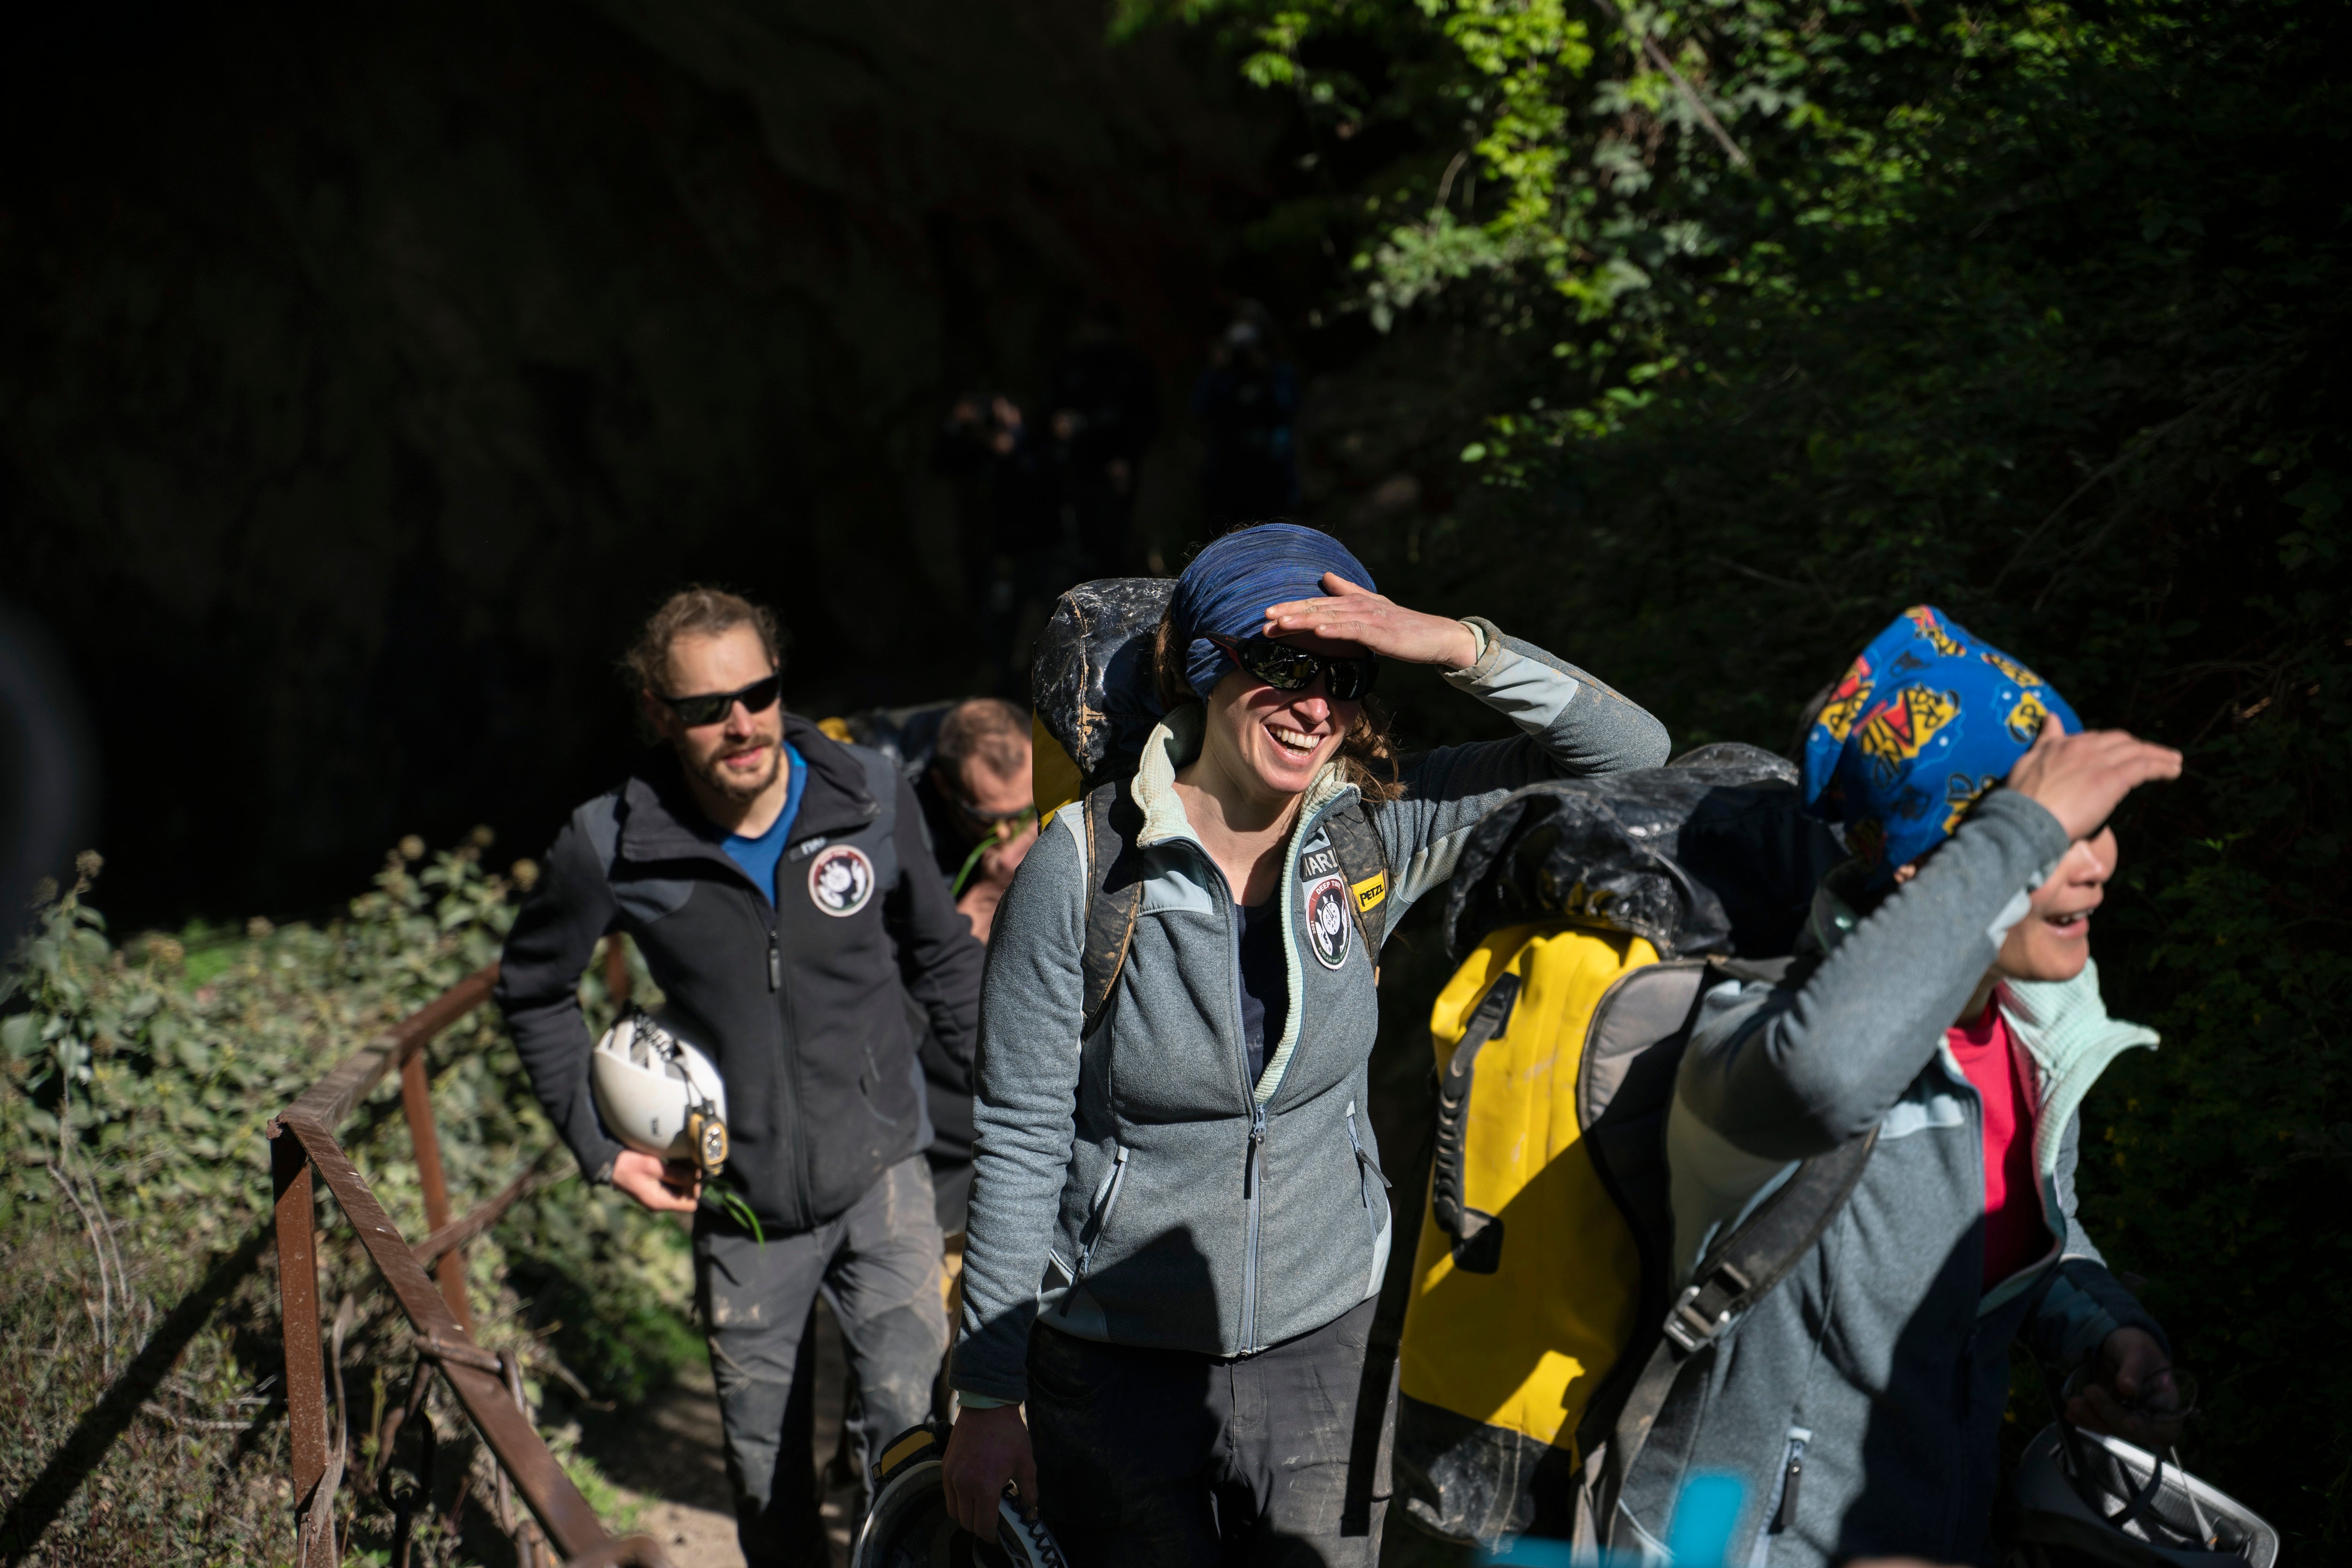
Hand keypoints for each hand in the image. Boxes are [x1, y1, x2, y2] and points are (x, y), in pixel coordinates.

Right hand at [611, 1148, 700, 1213]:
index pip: (690, 1205)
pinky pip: (673, 1184)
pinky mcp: (656, 1188)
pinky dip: (677, 1173)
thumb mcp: (653, 1166)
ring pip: (682, 1189)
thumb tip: (696, 1178)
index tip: (691, 1172)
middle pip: (687, 1196)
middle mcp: (660, 1202)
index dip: (695, 1189)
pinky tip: (675, 1160)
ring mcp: (658, 1196)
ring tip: (681, 1158)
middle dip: (691, 1179)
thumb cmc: (628, 1164)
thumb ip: (675, 1174)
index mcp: (659, 1201)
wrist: (610, 1164)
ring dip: (685, 1174)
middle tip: (688, 1162)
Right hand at [942, 1403, 1036, 1542]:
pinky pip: (947, 1495)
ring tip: (980, 1507)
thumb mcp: (1026, 1463)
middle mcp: (963, 1485)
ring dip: (966, 1515)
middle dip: (979, 1527)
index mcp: (984, 1487)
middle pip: (966, 1523)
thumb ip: (1028, 1492)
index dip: (991, 1535)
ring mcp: (951, 1476)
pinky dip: (957, 1500)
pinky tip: (971, 1491)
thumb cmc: (1008, 1433)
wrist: (987, 1407)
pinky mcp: (945, 1467)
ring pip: (954, 1511)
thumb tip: (1029, 1510)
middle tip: (991, 1521)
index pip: (983, 1526)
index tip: (997, 1534)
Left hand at [1262, 574, 1480, 669]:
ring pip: (1332, 617)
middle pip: (1319, 608)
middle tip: (1264, 618)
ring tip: (1281, 623)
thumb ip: (1348, 591)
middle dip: (1290, 612)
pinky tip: (1319, 630)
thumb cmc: (1404, 624)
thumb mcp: (1373, 606)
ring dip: (1305, 619)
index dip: (1292, 608)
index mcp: (1354, 602)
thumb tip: (1325, 576)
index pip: (1317, 604)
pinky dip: (1336, 629)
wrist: (1437, 635)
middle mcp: (1359, 606)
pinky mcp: (1382, 632)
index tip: (1267, 615)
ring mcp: (1371, 618)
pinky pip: (1355, 630)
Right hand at [2004, 716, 2181, 840]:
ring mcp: (2099, 762)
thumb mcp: (2028, 761)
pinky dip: (2161, 767)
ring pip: (2137, 751)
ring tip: (2173, 761)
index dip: (2111, 744)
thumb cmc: (2021, 800)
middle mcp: (2083, 747)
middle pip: (2120, 741)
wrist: (2024, 819)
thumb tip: (2051, 717)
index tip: (2122, 752)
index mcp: (2061, 744)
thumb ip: (2044, 740)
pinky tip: (2173, 771)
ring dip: (2158, 755)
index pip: (2094, 738)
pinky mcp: (2112, 779)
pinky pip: (2144, 767)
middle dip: (2138, 746)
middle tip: (2152, 755)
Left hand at [2070, 1327, 2187, 1448]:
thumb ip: (2134, 1367)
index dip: (2149, 1430)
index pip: (2166, 1429)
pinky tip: (2070, 1413)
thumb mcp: (2138, 1350)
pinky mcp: (2111, 1416)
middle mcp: (2151, 1417)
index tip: (2129, 1423)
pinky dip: (2085, 1419)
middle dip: (2110, 1414)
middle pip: (2134, 1430)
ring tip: (2073, 1402)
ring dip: (2092, 1419)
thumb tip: (2128, 1388)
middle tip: (2090, 1391)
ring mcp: (2130, 1418)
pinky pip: (2099, 1423)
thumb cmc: (2137, 1346)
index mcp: (2168, 1403)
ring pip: (2113, 1428)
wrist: (2119, 1345)